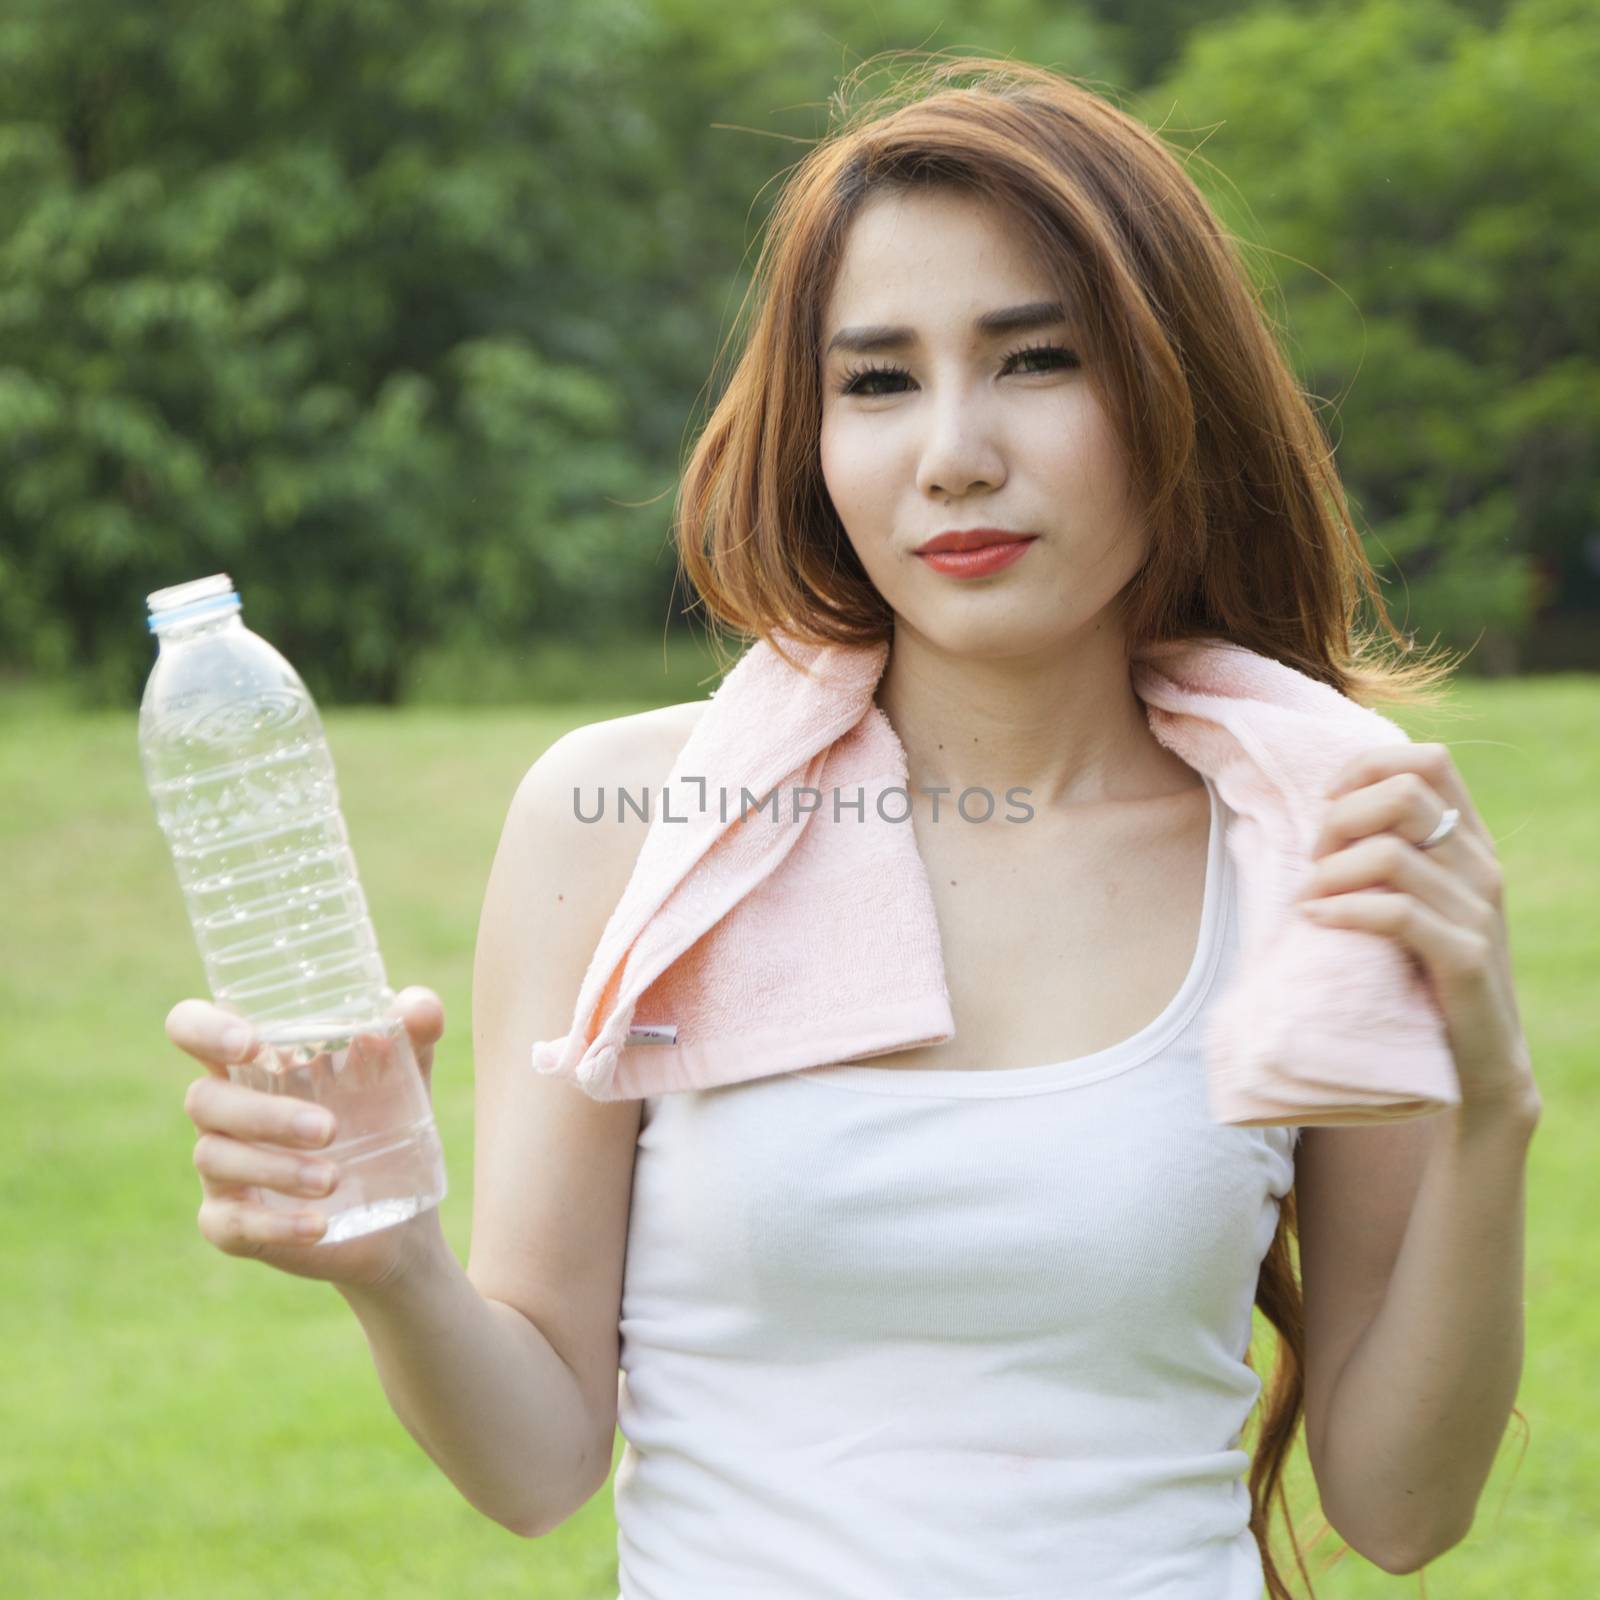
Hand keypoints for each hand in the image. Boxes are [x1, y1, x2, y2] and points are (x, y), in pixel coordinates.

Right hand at [168, 985, 448, 1289]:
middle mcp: (225, 1109)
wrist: (401, 1209)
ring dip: (276, 1168)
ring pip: (216, 1157)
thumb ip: (415, 1032)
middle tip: (330, 1129)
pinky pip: (230, 1223)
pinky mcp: (230, 1222)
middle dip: (265, 1114)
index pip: (192, 1026)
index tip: (251, 1045)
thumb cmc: (385, 1118)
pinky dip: (274, 1225)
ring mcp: (221, 1168)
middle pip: (204, 1099)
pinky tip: (318, 1224)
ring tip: (335, 1178)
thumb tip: (420, 1006)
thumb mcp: (407, 1071)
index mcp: (252, 1060)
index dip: (204, 1029)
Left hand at [1294, 742, 1540, 1123]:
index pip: (1429, 761)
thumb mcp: (1410, 897)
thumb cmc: (1422, 972)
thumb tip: (1319, 808)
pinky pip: (1396, 913)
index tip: (1328, 808)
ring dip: (1330, 872)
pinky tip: (1317, 921)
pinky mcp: (1465, 958)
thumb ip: (1386, 851)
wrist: (1475, 1061)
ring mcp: (1478, 910)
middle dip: (1340, 820)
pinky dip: (1343, 911)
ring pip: (1388, 853)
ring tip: (1309, 899)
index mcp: (1468, 841)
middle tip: (1315, 862)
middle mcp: (1480, 865)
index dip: (1366, 769)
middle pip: (1404, 793)